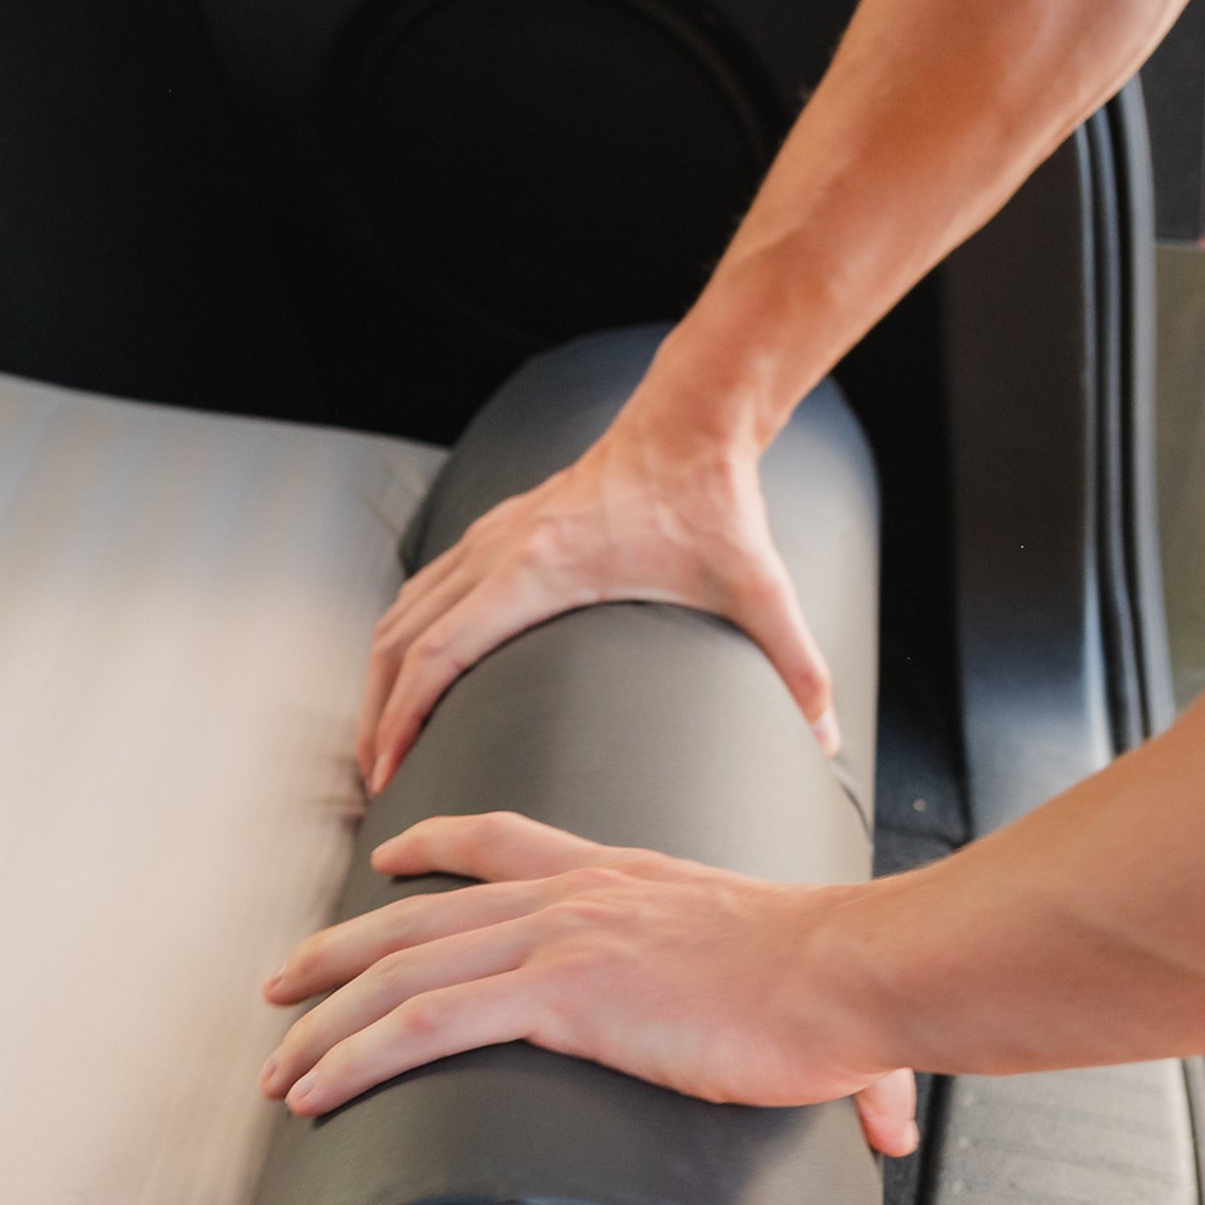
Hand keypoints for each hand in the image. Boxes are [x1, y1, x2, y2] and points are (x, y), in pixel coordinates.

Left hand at [258, 811, 918, 1156]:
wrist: (858, 974)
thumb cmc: (851, 996)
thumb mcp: (816, 1006)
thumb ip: (842, 1065)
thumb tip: (889, 1126)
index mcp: (622, 879)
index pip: (502, 838)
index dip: (433, 847)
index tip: (388, 858)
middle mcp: (574, 895)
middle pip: (418, 915)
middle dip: (339, 952)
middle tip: (284, 985)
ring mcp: (556, 937)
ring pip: (401, 973)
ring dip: (326, 1024)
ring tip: (278, 1066)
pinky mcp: (557, 994)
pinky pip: (425, 1023)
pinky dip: (358, 1057)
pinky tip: (319, 1088)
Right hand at [358, 407, 836, 792]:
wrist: (689, 423)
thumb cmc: (713, 505)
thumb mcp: (757, 587)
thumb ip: (796, 666)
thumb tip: (826, 740)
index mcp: (537, 570)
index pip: (439, 653)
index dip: (403, 717)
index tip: (390, 770)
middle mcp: (496, 552)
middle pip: (398, 643)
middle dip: (377, 717)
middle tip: (379, 781)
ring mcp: (486, 540)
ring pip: (400, 617)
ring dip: (380, 681)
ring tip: (379, 743)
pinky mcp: (492, 534)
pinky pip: (420, 594)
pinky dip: (400, 641)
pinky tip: (405, 678)